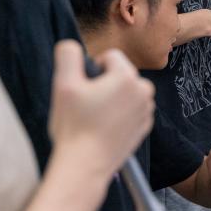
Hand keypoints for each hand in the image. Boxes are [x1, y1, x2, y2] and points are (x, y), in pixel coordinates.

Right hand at [48, 41, 153, 175]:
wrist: (85, 165)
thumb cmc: (74, 126)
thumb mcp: (63, 85)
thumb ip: (68, 55)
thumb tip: (70, 45)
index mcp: (127, 77)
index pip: (110, 56)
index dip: (92, 69)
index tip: (84, 89)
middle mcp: (144, 91)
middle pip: (120, 73)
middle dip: (104, 83)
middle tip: (88, 105)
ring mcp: (146, 110)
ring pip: (125, 92)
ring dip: (112, 99)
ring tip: (95, 119)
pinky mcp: (145, 126)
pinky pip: (131, 109)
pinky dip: (119, 114)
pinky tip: (104, 129)